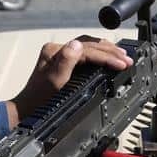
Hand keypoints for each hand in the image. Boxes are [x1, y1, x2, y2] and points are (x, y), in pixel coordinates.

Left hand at [7, 37, 132, 125]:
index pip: (86, 50)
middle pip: (89, 44)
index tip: (121, 64)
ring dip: (107, 51)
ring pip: (89, 46)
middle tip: (127, 59)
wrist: (29, 111)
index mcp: (54, 51)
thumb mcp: (54, 83)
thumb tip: (76, 45)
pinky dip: (99, 55)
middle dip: (110, 51)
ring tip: (123, 56)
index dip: (106, 57)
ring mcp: (60, 54)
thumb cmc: (40, 102)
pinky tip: (109, 58)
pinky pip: (86, 53)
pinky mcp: (64, 61)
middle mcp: (57, 49)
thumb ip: (65, 62)